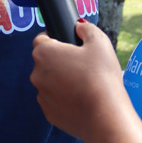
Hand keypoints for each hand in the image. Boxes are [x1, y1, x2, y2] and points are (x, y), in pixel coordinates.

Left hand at [31, 21, 125, 140]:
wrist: (105, 116)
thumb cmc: (101, 76)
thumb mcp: (99, 42)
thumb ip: (86, 28)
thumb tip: (79, 26)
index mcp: (44, 53)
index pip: (41, 39)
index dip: (55, 38)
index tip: (69, 44)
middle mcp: (36, 74)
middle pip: (45, 62)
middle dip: (60, 61)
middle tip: (82, 65)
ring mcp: (41, 95)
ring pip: (49, 82)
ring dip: (61, 80)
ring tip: (84, 84)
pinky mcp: (49, 113)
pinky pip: (54, 101)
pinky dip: (64, 99)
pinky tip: (81, 99)